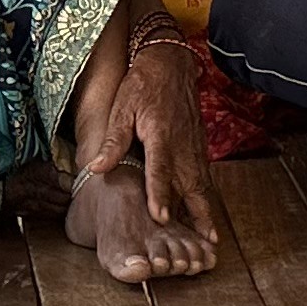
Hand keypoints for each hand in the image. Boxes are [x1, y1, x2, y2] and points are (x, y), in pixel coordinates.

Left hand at [75, 31, 226, 251]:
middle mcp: (181, 144)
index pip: (160, 171)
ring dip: (206, 212)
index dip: (160, 196)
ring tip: (211, 240)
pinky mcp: (199, 146)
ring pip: (202, 184)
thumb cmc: (142, 84)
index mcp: (160, 134)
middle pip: (190, 185)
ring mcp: (194, 146)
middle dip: (196, 216)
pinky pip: (205, 176)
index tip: (161, 219)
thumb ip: (112, 140)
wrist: (171, 62)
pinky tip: (207, 215)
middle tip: (202, 243)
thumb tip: (95, 168)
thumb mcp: (121, 107)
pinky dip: (208, 198)